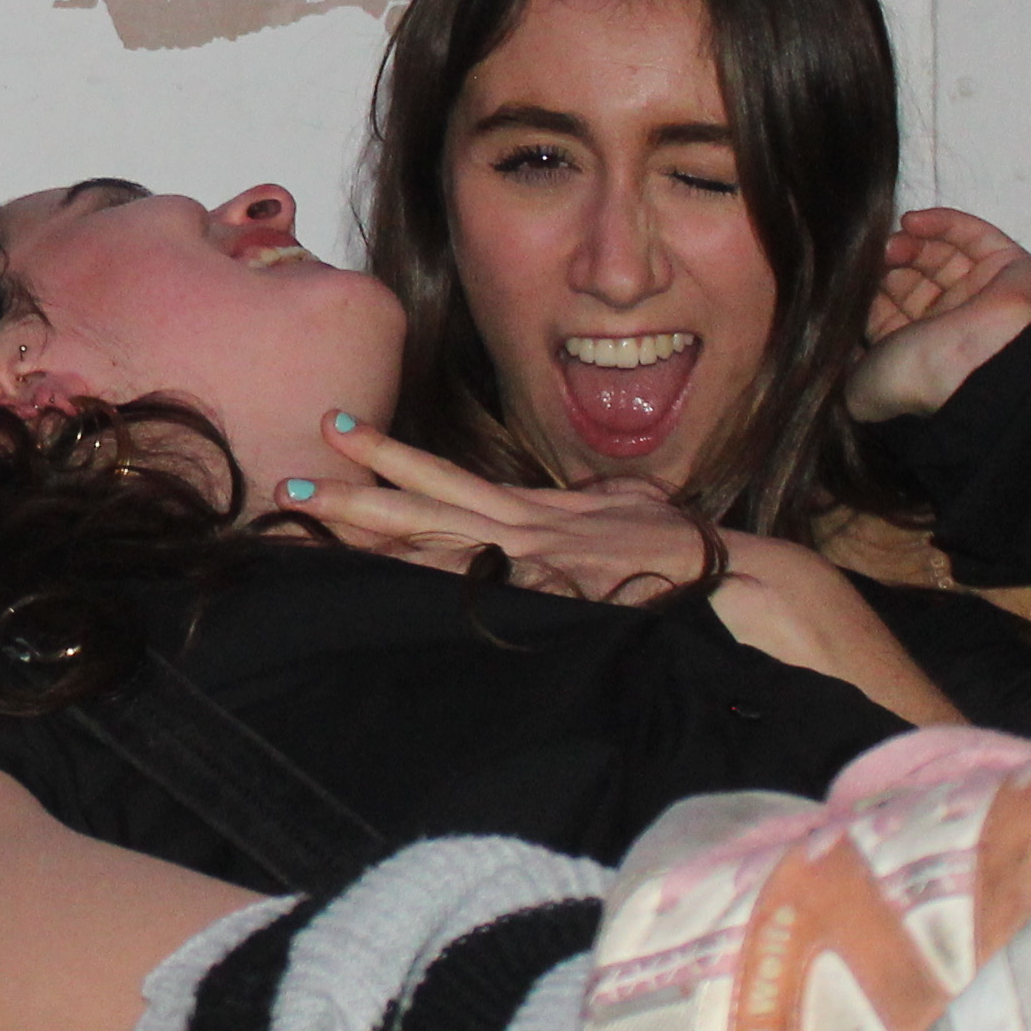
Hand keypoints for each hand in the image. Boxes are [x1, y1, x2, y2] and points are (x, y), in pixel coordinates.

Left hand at [286, 421, 716, 603]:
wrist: (741, 579)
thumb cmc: (690, 556)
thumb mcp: (633, 517)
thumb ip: (596, 508)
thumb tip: (587, 500)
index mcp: (537, 515)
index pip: (448, 482)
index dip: (391, 459)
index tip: (339, 433)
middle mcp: (526, 531)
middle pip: (425, 504)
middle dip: (356, 490)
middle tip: (290, 480)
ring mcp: (539, 564)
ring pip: (438, 539)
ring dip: (373, 528)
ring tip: (312, 511)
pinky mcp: (561, 597)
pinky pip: (489, 592)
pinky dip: (443, 586)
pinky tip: (394, 584)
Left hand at [850, 208, 1030, 419]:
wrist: (977, 367)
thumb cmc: (917, 374)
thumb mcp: (858, 385)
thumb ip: (839, 366)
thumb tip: (829, 345)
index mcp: (919, 348)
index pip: (888, 305)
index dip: (868, 285)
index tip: (849, 273)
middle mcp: (950, 320)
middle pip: (915, 275)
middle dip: (890, 260)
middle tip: (874, 253)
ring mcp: (982, 293)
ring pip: (944, 254)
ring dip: (914, 242)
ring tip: (893, 240)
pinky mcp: (1012, 266)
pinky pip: (977, 236)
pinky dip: (944, 223)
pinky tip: (912, 222)